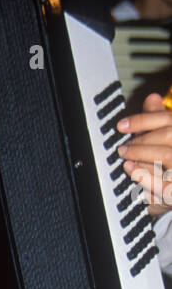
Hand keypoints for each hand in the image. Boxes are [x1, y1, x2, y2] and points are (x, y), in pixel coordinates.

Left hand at [116, 92, 171, 218]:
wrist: (171, 191)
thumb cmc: (168, 164)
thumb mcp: (164, 139)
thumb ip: (158, 120)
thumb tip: (152, 97)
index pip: (168, 119)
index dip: (142, 120)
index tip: (121, 125)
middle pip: (168, 134)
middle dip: (141, 139)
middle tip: (123, 146)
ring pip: (165, 155)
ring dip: (141, 153)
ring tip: (124, 155)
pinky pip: (162, 180)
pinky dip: (143, 173)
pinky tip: (129, 168)